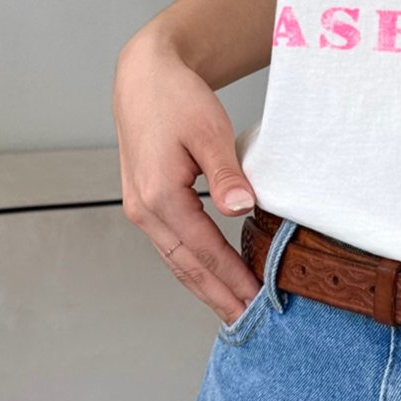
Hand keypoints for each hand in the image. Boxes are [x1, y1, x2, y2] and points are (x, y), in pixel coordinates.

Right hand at [112, 29, 262, 326]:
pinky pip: (173, 247)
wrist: (144, 77)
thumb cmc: (176, 98)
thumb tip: (241, 209)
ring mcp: (141, 210)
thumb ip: (226, 174)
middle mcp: (144, 210)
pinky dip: (194, 267)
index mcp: (159, 196)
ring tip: (235, 310)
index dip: (233, 279)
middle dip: (219, 297)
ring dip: (206, 288)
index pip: (205, 250)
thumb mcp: (209, 130)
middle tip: (250, 323)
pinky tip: (213, 278)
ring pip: (177, 262)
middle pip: (187, 267)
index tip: (259, 302)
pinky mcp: (146, 204)